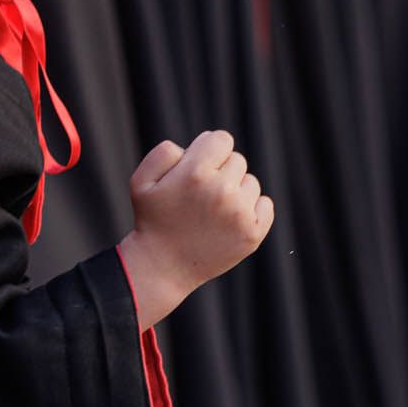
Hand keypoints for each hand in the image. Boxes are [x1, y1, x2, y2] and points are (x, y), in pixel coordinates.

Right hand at [118, 130, 273, 328]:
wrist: (163, 267)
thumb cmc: (152, 220)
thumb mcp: (141, 180)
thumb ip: (165, 151)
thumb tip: (197, 146)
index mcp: (195, 173)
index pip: (221, 139)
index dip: (209, 150)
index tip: (198, 167)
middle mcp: (221, 191)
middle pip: (237, 160)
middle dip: (220, 171)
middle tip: (200, 196)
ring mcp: (240, 214)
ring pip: (250, 182)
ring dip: (235, 191)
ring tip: (212, 211)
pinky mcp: (253, 233)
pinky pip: (265, 204)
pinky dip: (252, 209)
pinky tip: (230, 220)